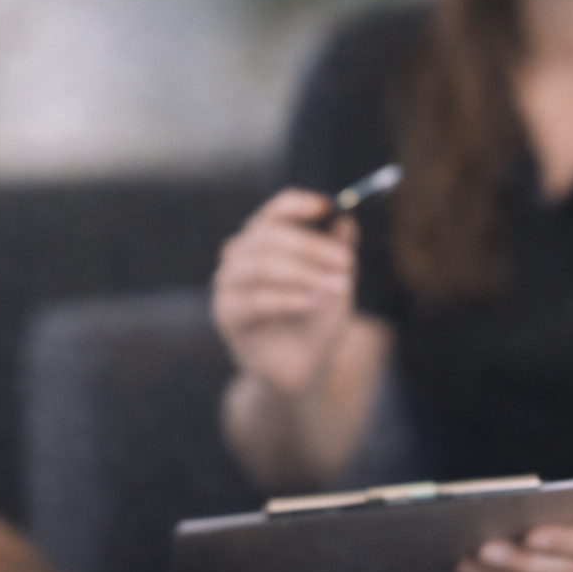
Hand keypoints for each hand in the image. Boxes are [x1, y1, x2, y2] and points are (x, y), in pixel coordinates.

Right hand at [212, 189, 357, 395]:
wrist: (303, 367)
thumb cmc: (317, 318)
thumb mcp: (336, 282)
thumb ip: (339, 252)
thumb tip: (346, 219)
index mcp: (263, 240)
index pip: (273, 212)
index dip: (296, 205)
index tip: (326, 206)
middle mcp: (239, 256)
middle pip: (267, 234)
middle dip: (310, 245)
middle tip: (344, 259)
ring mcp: (228, 284)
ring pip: (260, 264)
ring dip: (303, 273)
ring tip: (337, 286)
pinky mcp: (226, 315)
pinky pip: (254, 300)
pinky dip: (288, 299)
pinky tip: (313, 302)